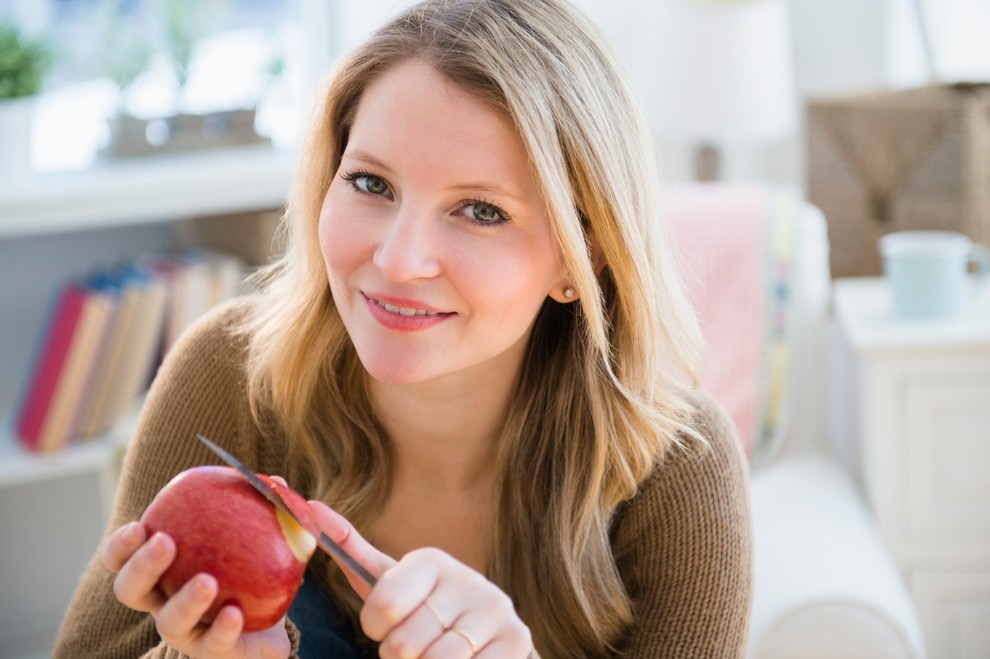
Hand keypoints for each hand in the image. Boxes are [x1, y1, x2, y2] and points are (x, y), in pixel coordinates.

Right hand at [101, 521, 289, 658]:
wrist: (269, 629)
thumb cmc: (250, 577)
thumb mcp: (257, 541)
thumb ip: (265, 512)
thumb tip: (279, 482)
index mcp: (164, 573)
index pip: (124, 561)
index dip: (121, 546)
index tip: (139, 526)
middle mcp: (165, 604)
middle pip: (131, 591)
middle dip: (142, 566)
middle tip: (165, 542)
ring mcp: (187, 633)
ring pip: (169, 623)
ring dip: (184, 601)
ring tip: (206, 581)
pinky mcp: (215, 653)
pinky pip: (214, 643)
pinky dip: (223, 628)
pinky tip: (235, 613)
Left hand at [308, 501, 532, 658]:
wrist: (484, 634)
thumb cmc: (423, 609)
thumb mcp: (388, 581)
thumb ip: (348, 548)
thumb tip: (311, 507)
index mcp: (431, 560)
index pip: (381, 608)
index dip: (376, 630)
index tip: (385, 626)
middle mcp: (468, 578)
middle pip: (404, 644)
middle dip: (400, 655)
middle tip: (414, 644)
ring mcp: (496, 609)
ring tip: (434, 654)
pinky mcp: (517, 640)